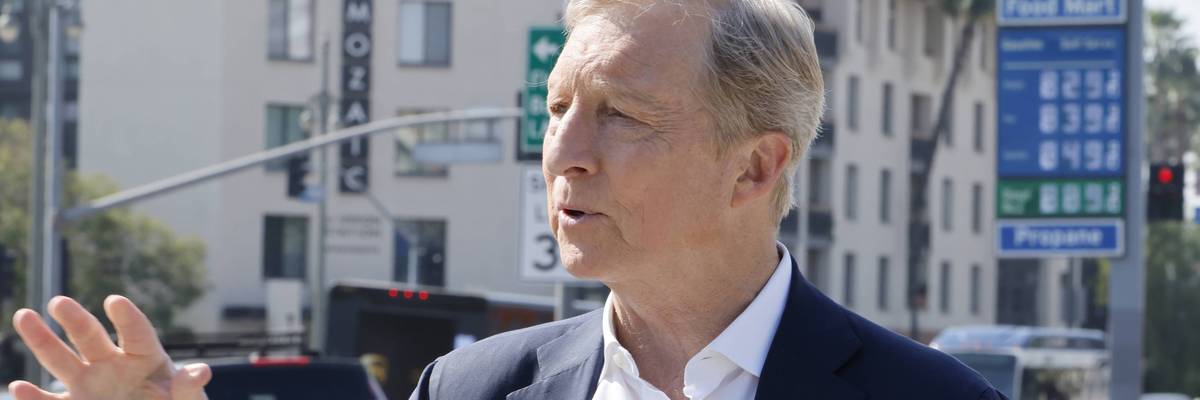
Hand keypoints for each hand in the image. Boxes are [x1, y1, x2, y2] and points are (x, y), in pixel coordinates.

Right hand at [7, 295, 210, 399]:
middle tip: (58, 301)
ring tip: (24, 315)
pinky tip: (18, 388)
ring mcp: (91, 384)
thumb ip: (189, 387)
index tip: (115, 302)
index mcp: (146, 355)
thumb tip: (200, 371)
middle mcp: (113, 364)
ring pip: (63, 360)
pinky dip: (33, 397)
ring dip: (42, 340)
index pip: (137, 333)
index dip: (128, 318)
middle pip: (92, 338)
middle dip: (75, 319)